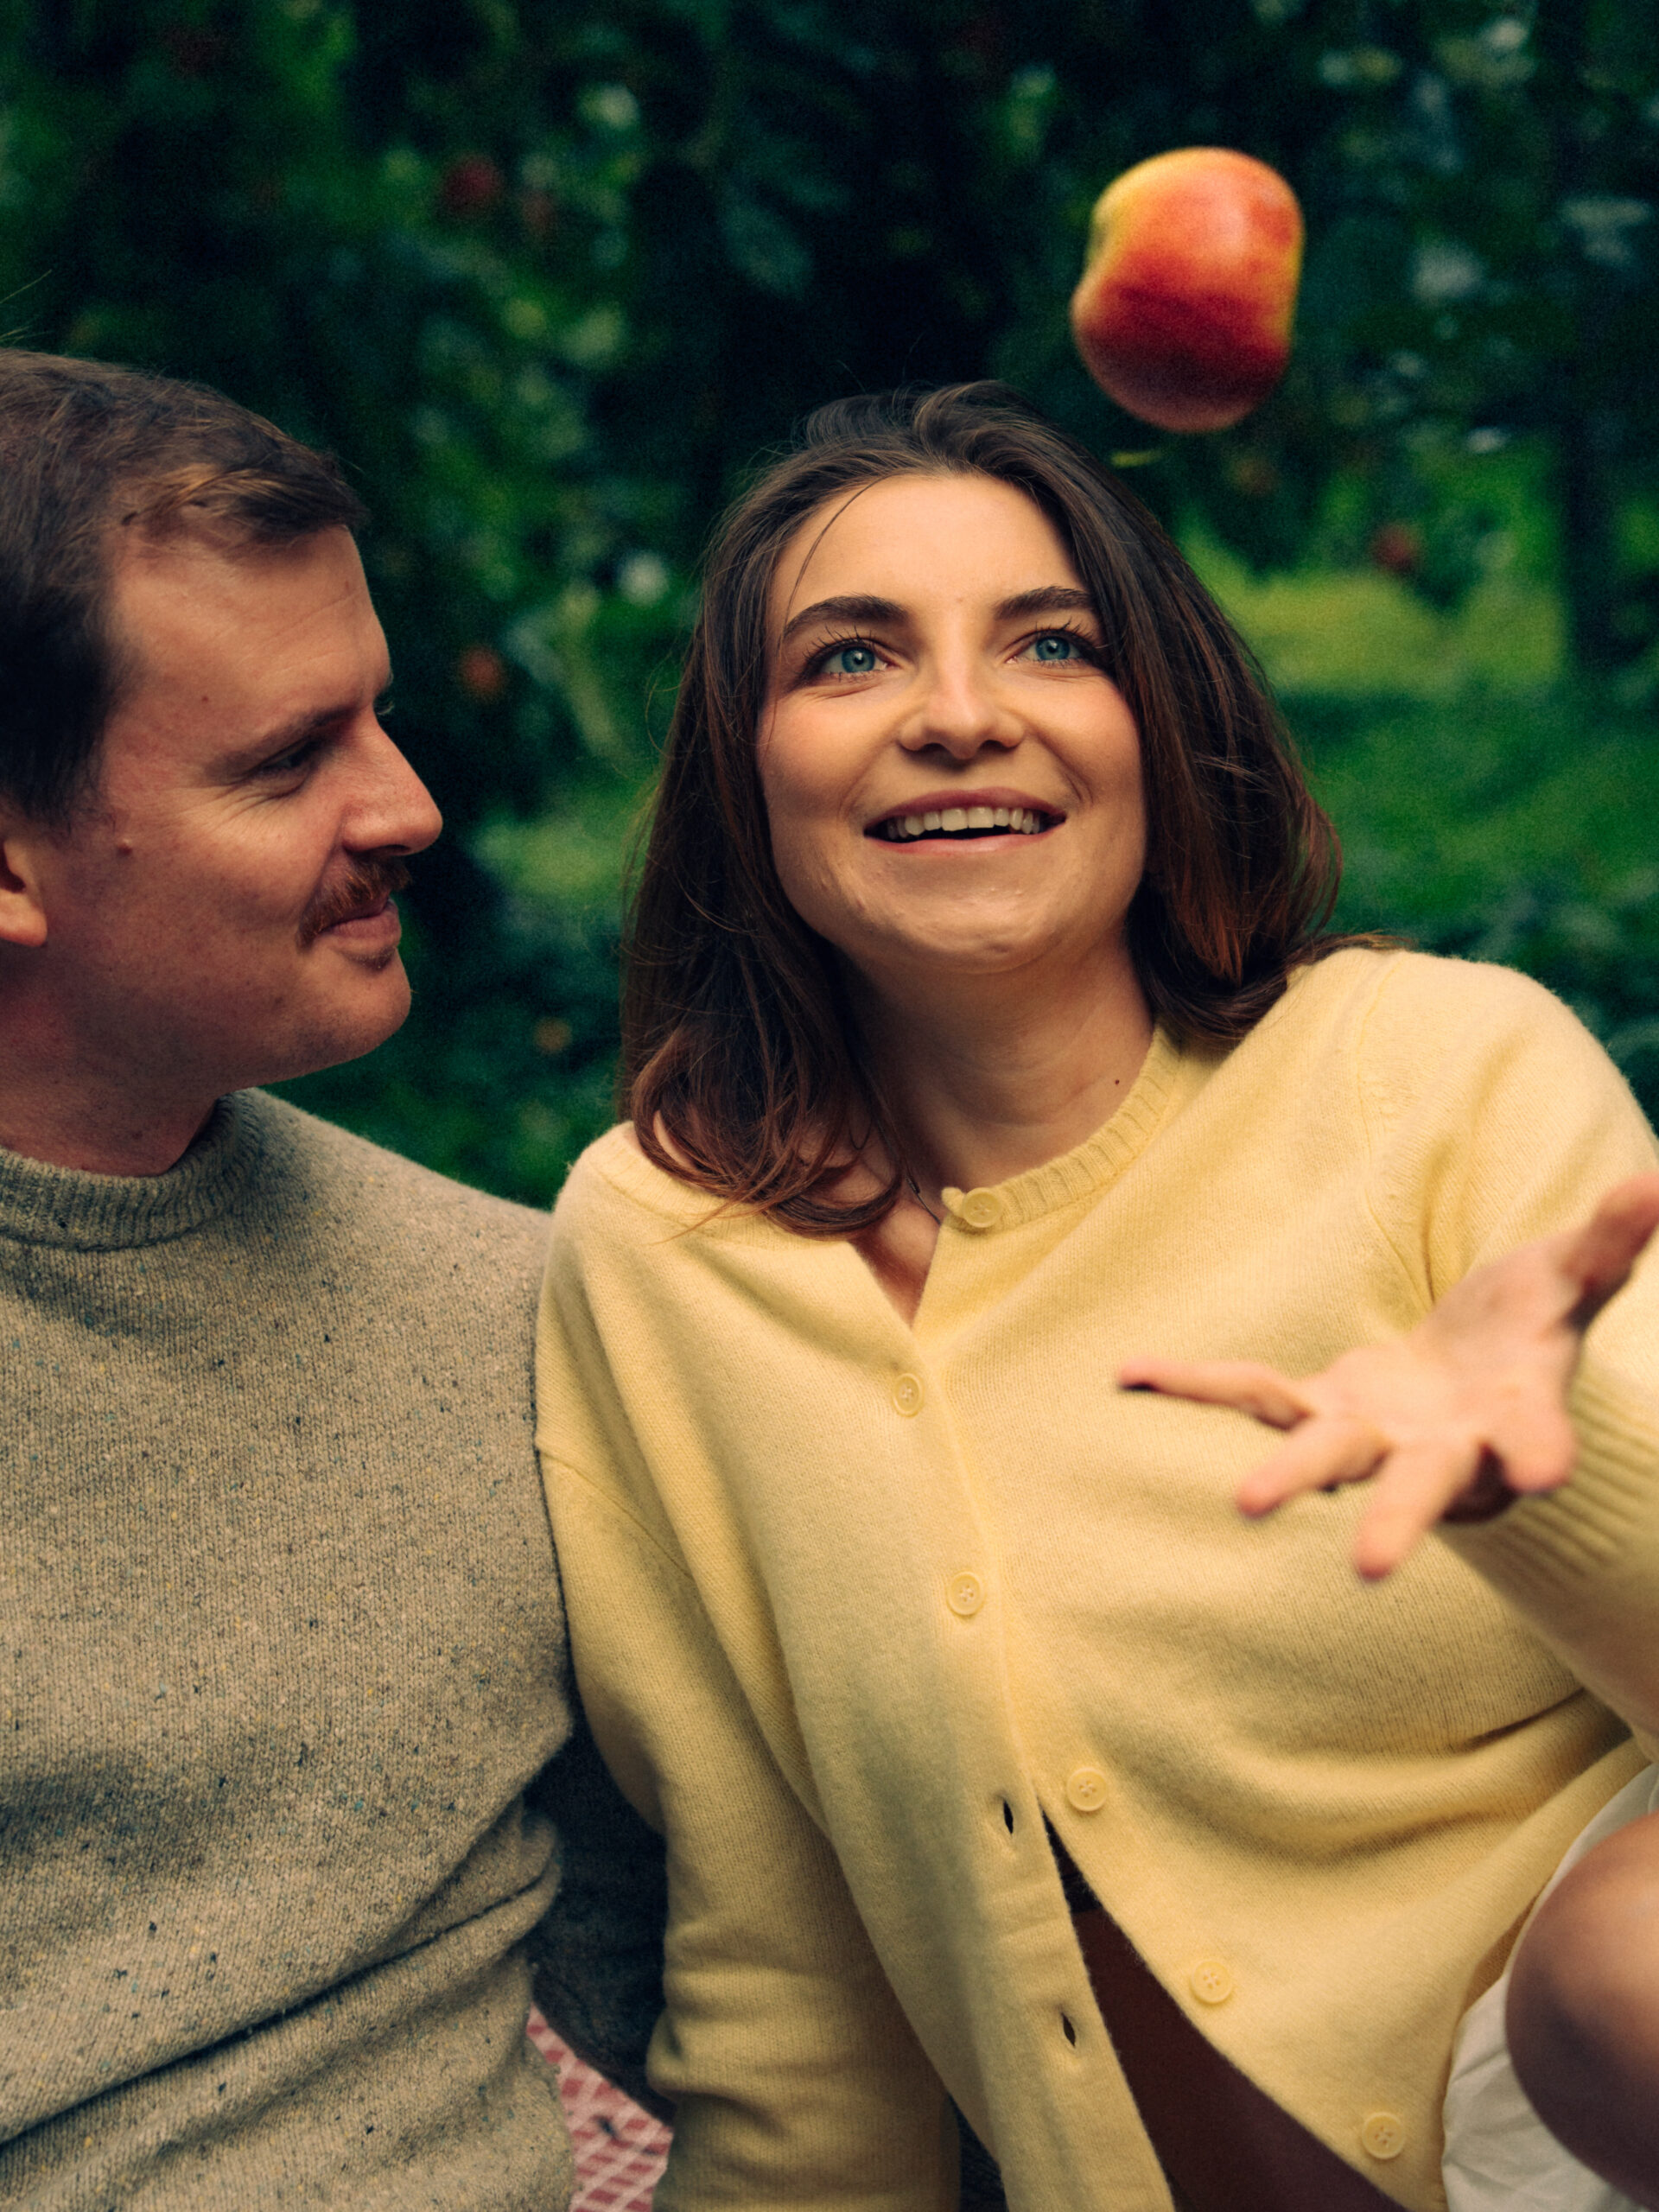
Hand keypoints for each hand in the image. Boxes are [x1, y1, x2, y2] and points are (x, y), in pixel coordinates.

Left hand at [1120, 1176, 1658, 1580]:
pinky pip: (1252, 1393)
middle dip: (1399, 1522)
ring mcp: (1373, 1437)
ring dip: (1290, 1476)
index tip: (1546, 1473)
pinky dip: (1197, 1383)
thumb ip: (1608, 1243)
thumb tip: (1656, 1182)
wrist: (1471, 1373)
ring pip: (1330, 1457)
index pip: (1533, 1439)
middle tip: (1370, 1568)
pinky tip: (1129, 1371)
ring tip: (1247, 1504)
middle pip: (1421, 1487)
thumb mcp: (1571, 1280)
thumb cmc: (1529, 1328)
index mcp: (1515, 1421)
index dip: (1538, 1451)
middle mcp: (1441, 1449)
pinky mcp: (1319, 1409)